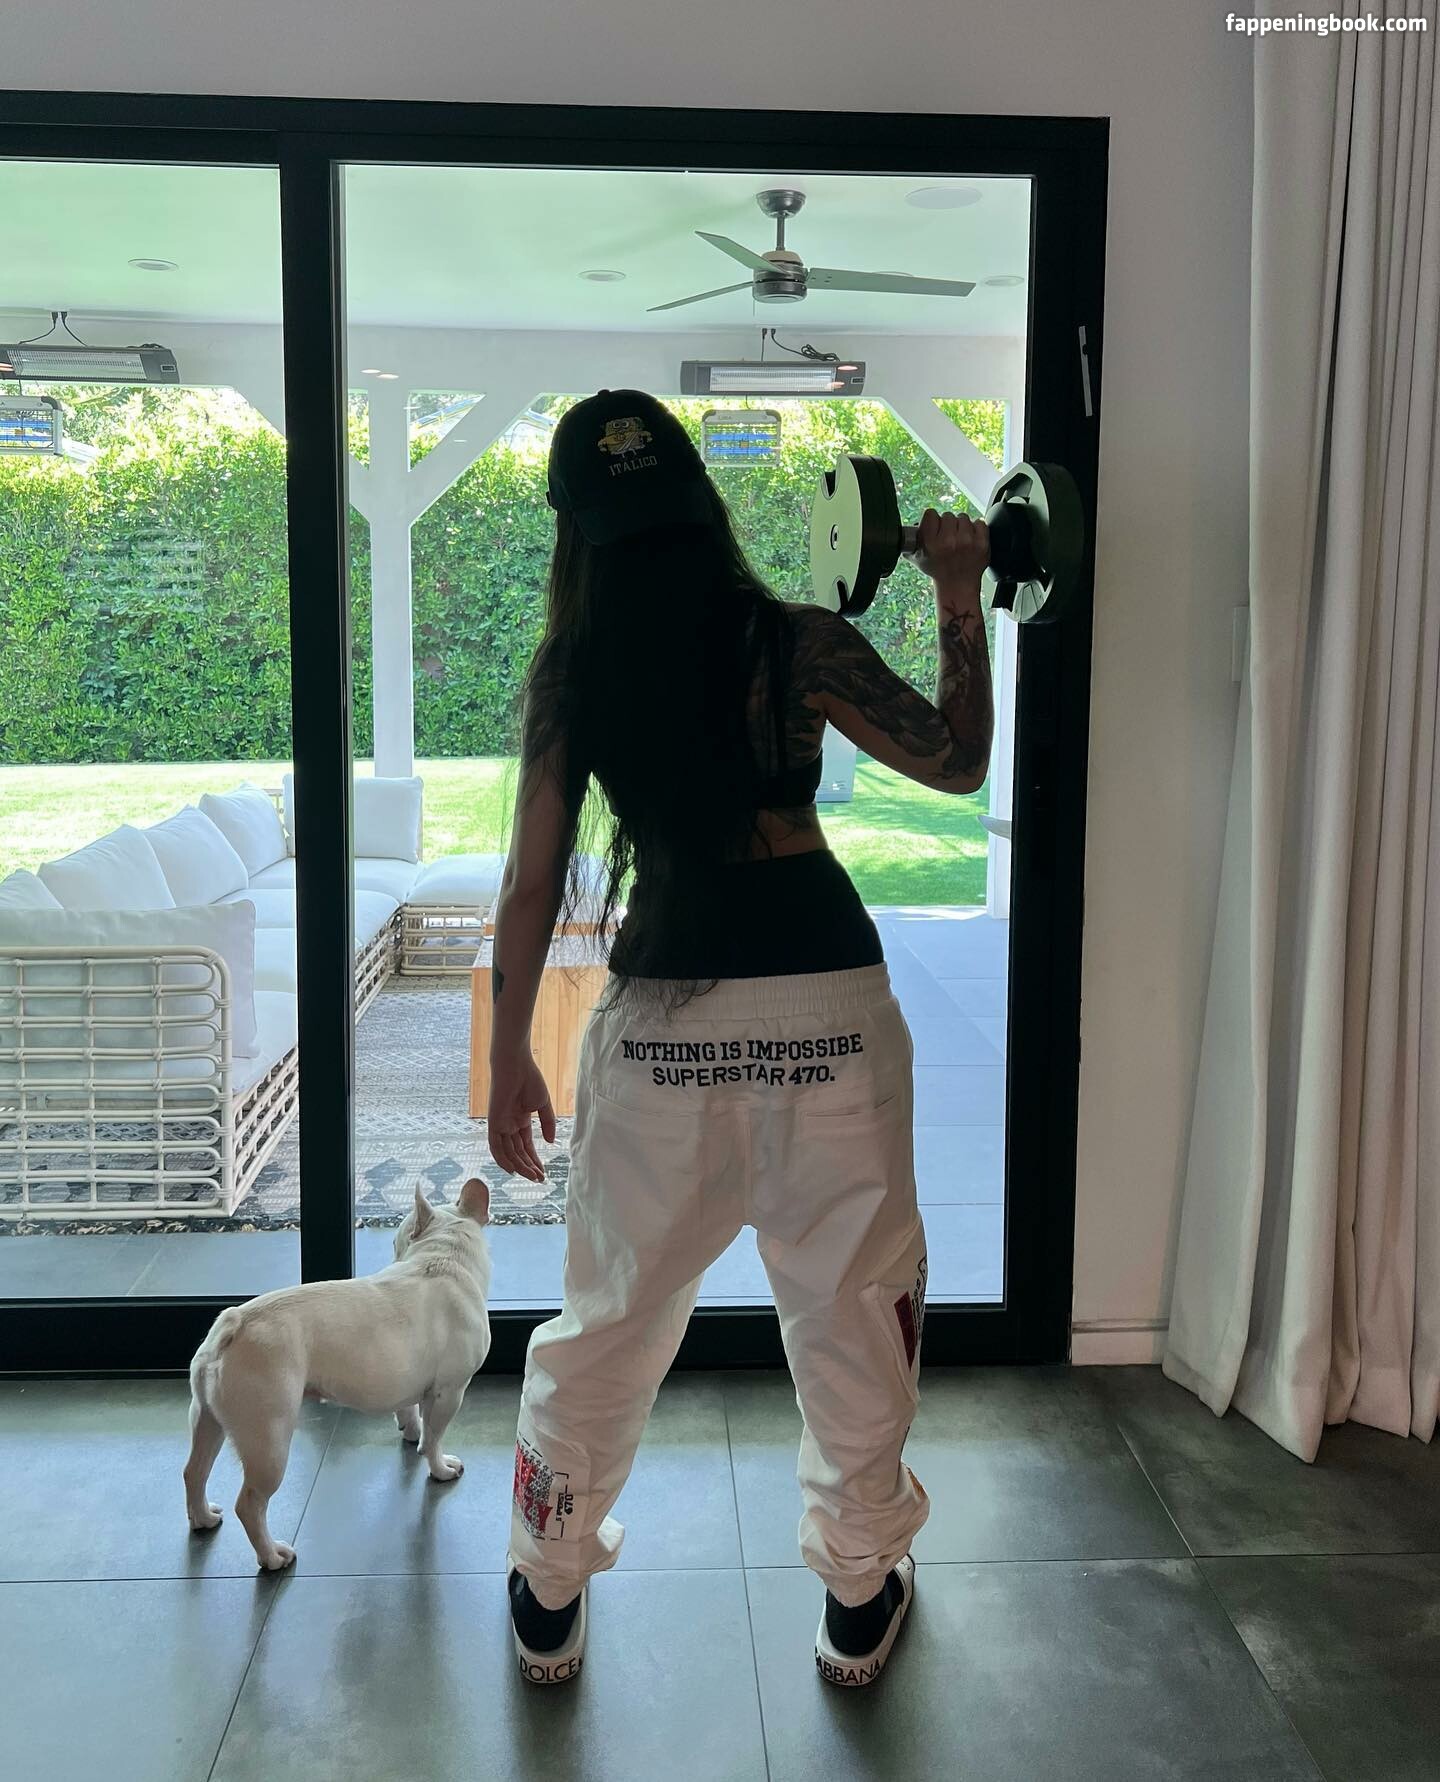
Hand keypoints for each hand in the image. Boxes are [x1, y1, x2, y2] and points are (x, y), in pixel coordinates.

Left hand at [486, 1050, 556, 1182]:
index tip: (543, 1173)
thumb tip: (550, 1143)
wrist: (516, 1065)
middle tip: (539, 1179)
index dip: (534, 1160)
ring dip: (520, 1166)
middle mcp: (509, 1125)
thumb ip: (547, 1124)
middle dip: (529, 1167)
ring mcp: (500, 1124)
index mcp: (520, 1120)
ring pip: (508, 1152)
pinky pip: (495, 1146)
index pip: (526, 1146)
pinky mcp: (493, 1122)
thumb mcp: (543, 1105)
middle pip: (517, 1153)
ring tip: (532, 1176)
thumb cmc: (530, 1080)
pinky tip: (513, 1169)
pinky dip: (502, 1159)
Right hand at [911, 509, 987, 592]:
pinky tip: (971, 540)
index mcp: (930, 543)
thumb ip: (912, 541)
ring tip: (960, 540)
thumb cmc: (939, 572)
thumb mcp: (917, 559)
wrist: (958, 587)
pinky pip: (979, 523)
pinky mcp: (982, 544)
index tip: (936, 529)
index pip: (931, 514)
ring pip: (964, 518)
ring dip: (962, 527)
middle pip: (948, 515)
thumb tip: (910, 527)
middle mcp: (948, 542)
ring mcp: (967, 542)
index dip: (933, 521)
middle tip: (949, 539)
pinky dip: (976, 529)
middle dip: (948, 526)